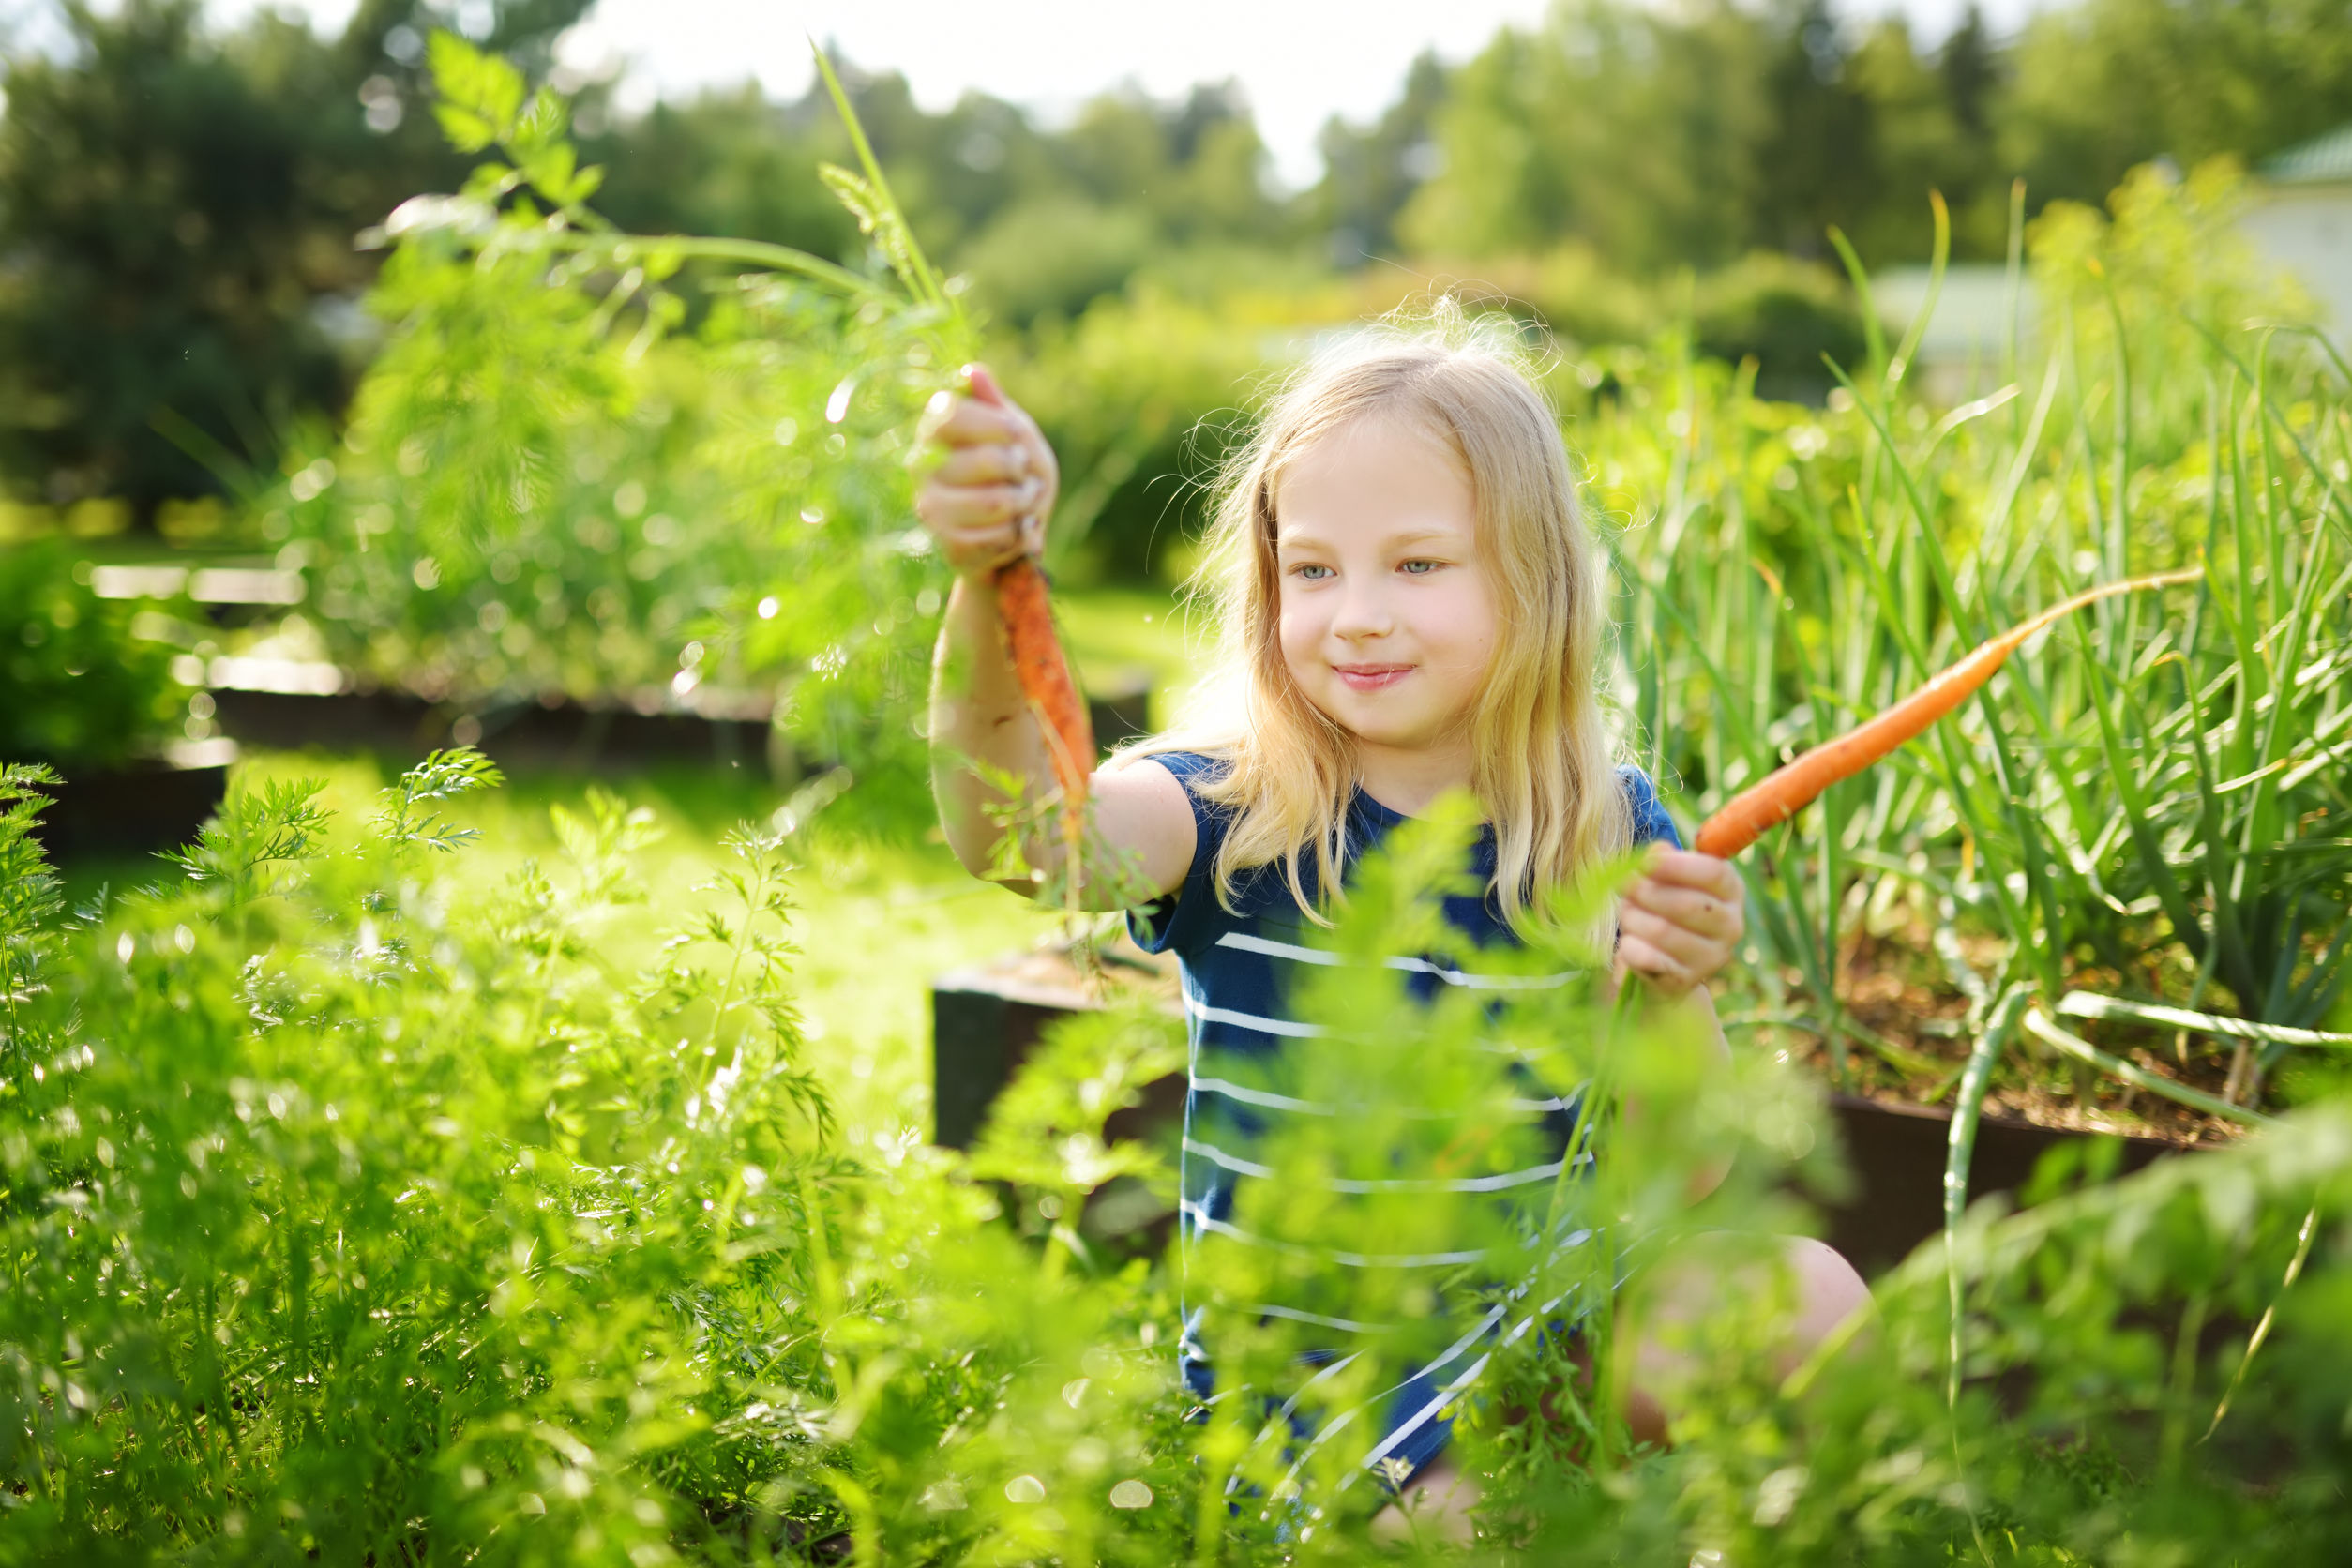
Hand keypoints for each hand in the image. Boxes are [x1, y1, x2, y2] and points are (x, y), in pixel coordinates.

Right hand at [913, 363, 1058, 578]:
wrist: (1019, 532)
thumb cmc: (1018, 475)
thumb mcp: (1017, 435)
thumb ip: (995, 406)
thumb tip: (972, 371)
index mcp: (934, 430)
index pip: (951, 414)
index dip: (995, 425)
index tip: (1017, 435)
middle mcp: (922, 467)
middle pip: (985, 459)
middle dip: (1020, 469)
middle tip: (1023, 476)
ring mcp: (931, 508)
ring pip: (994, 502)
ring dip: (1024, 504)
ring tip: (1024, 503)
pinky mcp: (946, 544)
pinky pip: (996, 538)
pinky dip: (1018, 536)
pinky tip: (1014, 531)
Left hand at [1617, 844, 1743, 997]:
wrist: (1667, 964)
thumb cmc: (1668, 908)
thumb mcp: (1670, 879)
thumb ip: (1664, 861)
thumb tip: (1657, 852)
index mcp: (1732, 892)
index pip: (1714, 873)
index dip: (1676, 865)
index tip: (1644, 862)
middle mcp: (1731, 926)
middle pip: (1686, 903)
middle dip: (1646, 892)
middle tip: (1624, 886)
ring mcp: (1712, 957)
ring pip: (1662, 931)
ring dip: (1633, 918)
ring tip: (1627, 913)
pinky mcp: (1686, 980)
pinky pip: (1648, 959)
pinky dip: (1630, 947)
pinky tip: (1628, 941)